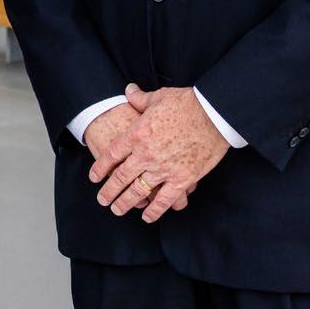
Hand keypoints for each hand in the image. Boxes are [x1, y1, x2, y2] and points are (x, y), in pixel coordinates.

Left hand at [90, 83, 229, 223]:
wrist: (215, 113)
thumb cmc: (188, 102)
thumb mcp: (159, 96)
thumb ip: (140, 98)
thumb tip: (128, 91)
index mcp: (137, 133)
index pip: (111, 154)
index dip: (100, 168)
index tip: (94, 177)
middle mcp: (146, 154)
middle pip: (121, 177)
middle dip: (109, 191)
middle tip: (102, 200)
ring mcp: (164, 168)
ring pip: (138, 191)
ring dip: (125, 203)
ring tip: (117, 210)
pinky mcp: (182, 178)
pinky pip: (164, 200)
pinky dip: (154, 210)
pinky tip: (147, 217)